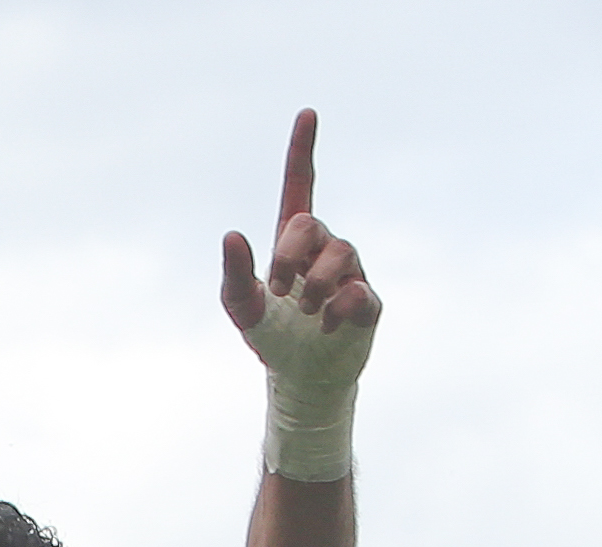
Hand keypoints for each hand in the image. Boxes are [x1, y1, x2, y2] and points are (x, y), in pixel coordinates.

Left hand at [221, 111, 379, 474]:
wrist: (301, 379)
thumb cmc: (270, 334)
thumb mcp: (241, 307)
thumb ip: (235, 274)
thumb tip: (232, 234)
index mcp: (293, 241)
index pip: (300, 185)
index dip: (302, 150)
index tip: (307, 112)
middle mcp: (325, 248)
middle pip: (311, 223)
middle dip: (289, 253)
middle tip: (281, 286)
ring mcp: (351, 272)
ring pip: (341, 253)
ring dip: (316, 284)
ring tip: (307, 312)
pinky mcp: (369, 303)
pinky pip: (359, 292)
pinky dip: (339, 309)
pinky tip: (328, 326)